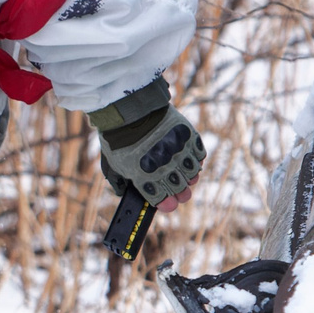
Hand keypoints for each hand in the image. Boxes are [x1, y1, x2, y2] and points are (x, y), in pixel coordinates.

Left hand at [90, 80, 205, 210]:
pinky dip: (196, 160)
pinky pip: (199, 154)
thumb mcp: (113, 164)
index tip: (168, 204)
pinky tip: (190, 160)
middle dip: (181, 193)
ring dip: (190, 178)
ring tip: (186, 177)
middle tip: (181, 193)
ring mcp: (178, 151)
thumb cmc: (118, 137)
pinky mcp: (188, 136)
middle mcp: (165, 167)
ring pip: (192, 174)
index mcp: (145, 177)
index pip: (163, 199)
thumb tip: (126, 193)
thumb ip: (122, 182)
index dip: (167, 204)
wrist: (129, 108)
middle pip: (180, 189)